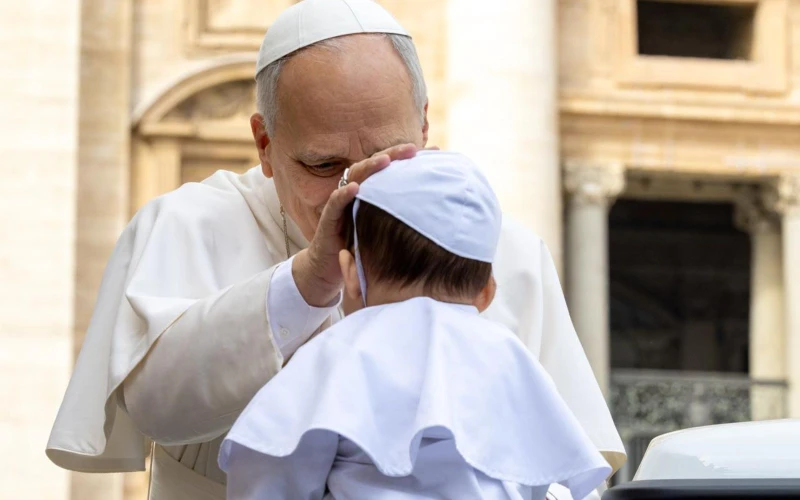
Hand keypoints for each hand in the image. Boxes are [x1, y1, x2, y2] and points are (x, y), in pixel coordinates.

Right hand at [292, 143, 418, 305]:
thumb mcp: (387, 229)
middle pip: (374, 166)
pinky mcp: (328, 219)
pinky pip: (335, 203)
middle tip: (412, 149)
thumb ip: (405, 216)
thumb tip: (440, 209)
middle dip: (393, 155)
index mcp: (372, 191)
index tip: (434, 150)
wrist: (330, 268)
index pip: (391, 168)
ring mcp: (342, 203)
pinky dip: (343, 194)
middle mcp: (357, 191)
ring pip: (355, 177)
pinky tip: (355, 188)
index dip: (410, 158)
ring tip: (385, 160)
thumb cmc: (360, 247)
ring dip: (369, 167)